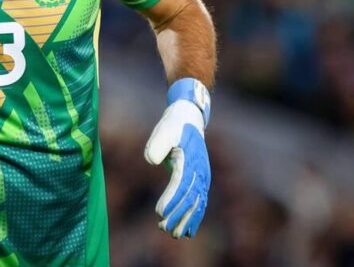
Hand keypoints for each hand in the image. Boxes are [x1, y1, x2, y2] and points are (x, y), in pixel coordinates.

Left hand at [144, 78, 210, 238]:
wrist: (189, 118)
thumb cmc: (173, 125)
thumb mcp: (164, 130)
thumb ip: (157, 144)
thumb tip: (151, 161)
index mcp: (190, 158)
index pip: (181, 183)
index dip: (171, 199)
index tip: (159, 212)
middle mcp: (200, 170)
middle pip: (190, 197)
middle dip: (177, 214)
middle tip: (163, 228)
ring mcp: (202, 176)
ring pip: (196, 203)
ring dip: (186, 219)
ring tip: (173, 234)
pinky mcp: (200, 180)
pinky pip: (199, 201)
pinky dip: (195, 216)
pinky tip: (188, 230)